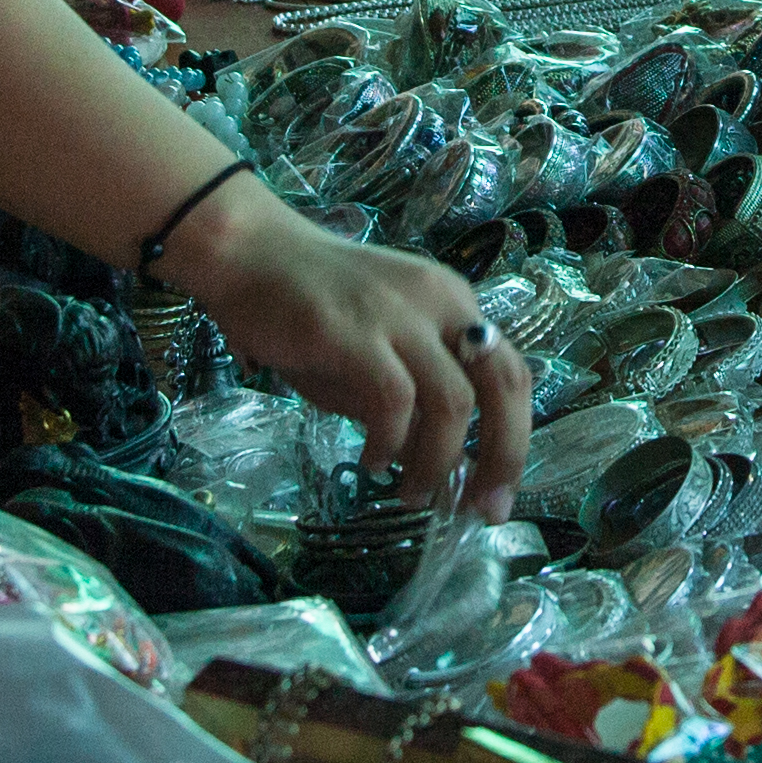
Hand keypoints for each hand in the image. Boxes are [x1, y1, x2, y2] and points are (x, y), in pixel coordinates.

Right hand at [172, 184, 534, 517]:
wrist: (245, 252)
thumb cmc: (307, 306)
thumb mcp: (376, 349)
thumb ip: (410, 398)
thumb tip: (436, 464)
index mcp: (454, 305)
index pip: (511, 374)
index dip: (516, 439)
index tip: (495, 493)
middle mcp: (440, 303)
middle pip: (503, 384)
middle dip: (503, 456)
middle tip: (481, 509)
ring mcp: (398, 314)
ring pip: (453, 402)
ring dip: (438, 461)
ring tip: (412, 494)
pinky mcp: (354, 331)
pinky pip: (394, 400)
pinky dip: (390, 442)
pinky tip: (370, 460)